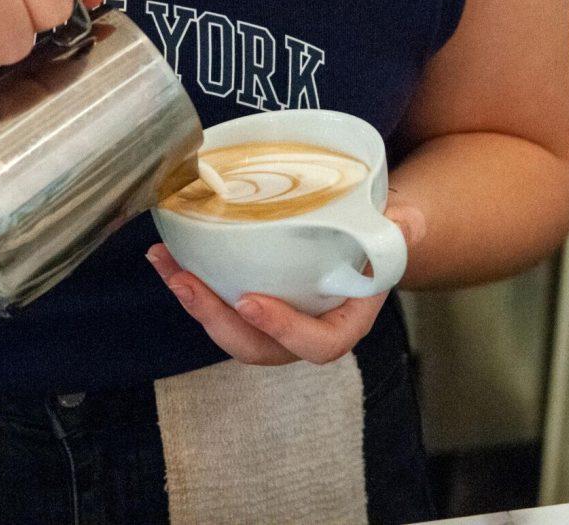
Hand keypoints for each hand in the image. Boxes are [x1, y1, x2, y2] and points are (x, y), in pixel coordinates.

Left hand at [146, 198, 426, 365]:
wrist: (361, 235)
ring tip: (167, 267)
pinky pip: (215, 303)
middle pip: (257, 346)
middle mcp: (302, 331)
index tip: (250, 301)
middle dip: (216, 319)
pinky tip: (163, 256)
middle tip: (187, 283)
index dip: (282, 330)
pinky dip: (186, 281)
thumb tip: (406, 222)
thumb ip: (402, 229)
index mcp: (343, 323)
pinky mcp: (247, 304)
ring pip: (228, 329)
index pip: (317, 345)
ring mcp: (271, 321)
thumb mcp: (397, 230)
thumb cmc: (378, 237)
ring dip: (193, 302)